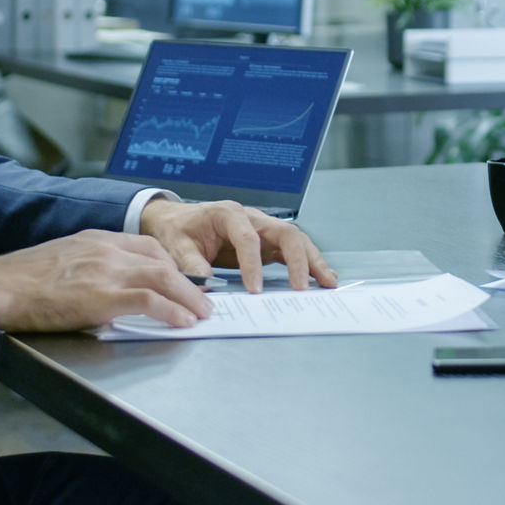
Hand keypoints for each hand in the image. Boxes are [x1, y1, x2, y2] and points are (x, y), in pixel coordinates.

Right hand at [0, 230, 213, 332]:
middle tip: (205, 300)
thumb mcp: (64, 258)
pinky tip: (182, 321)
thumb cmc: (22, 280)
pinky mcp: (101, 296)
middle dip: (188, 282)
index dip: (172, 265)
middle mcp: (108, 250)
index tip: (185, 280)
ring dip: (188, 297)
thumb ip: (92, 266)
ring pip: (163, 277)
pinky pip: (148, 300)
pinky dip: (171, 310)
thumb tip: (109, 287)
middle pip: (162, 261)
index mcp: (98, 239)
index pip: (148, 247)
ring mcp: (106, 271)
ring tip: (202, 313)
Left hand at [138, 198, 336, 292]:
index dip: (252, 264)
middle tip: (302, 287)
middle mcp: (253, 218)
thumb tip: (205, 289)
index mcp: (229, 214)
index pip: (248, 238)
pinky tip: (321, 278)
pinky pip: (292, 251)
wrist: (176, 221)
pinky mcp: (268, 243)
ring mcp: (264, 230)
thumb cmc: (177, 230)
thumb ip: (191, 266)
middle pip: (286, 233)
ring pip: (296, 241)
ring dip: (313, 261)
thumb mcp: (176, 247)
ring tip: (328, 281)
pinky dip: (308, 264)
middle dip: (298, 260)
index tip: (254, 290)